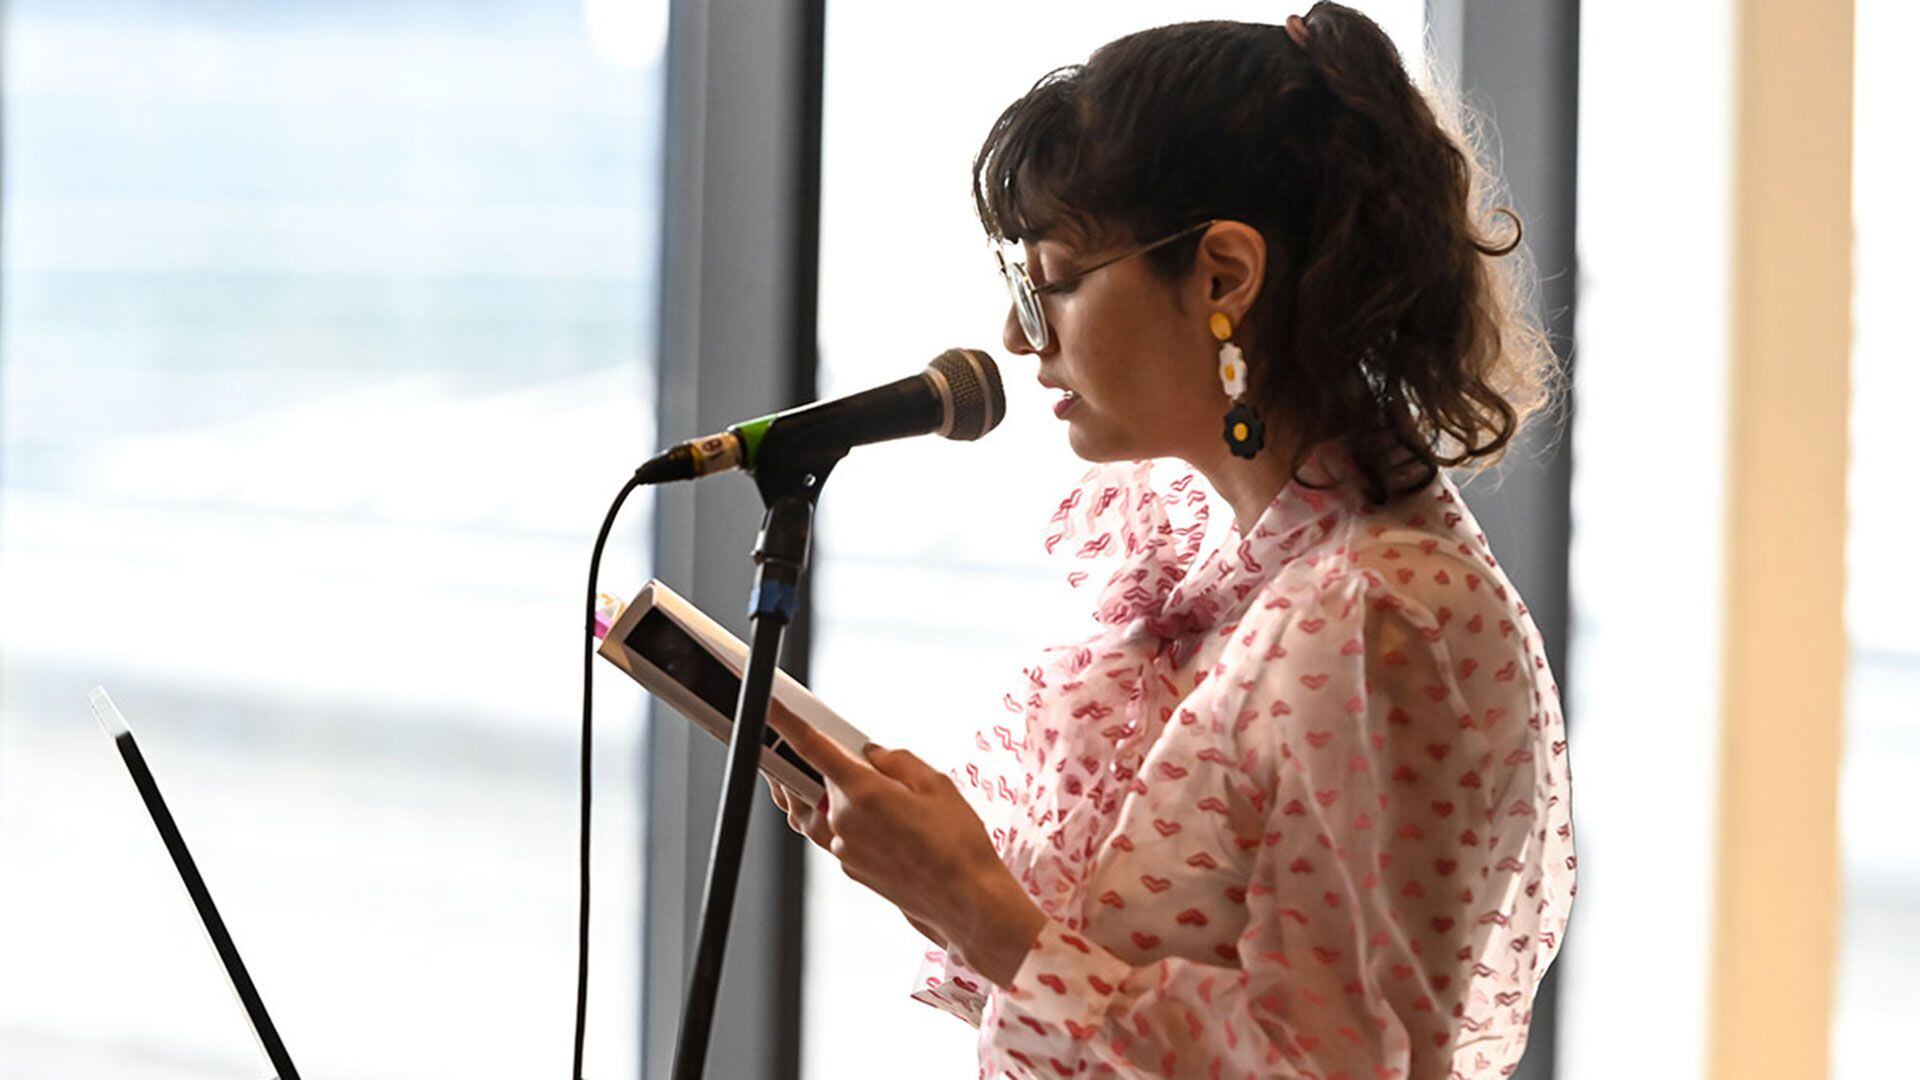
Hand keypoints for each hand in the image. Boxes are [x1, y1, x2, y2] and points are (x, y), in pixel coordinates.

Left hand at [762, 711, 1045, 985]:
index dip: (785, 723)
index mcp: (862, 792)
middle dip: (802, 764)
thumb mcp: (935, 784)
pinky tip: (860, 814)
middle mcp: (843, 821)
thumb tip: (871, 755)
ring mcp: (843, 849)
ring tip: (822, 779)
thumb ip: (896, 761)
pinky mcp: (850, 868)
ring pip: (810, 813)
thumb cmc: (957, 842)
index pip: (811, 748)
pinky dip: (833, 819)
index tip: (769, 708)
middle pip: (805, 782)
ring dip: (808, 793)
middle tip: (811, 750)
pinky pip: (829, 836)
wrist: (965, 900)